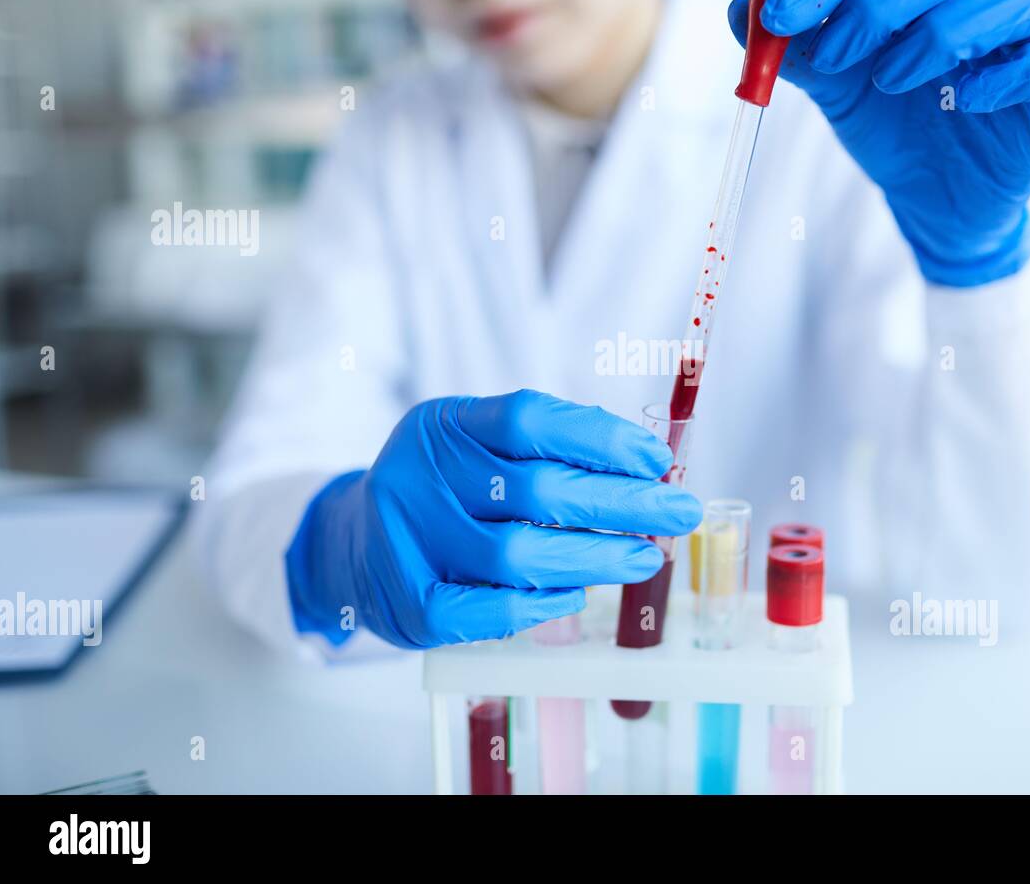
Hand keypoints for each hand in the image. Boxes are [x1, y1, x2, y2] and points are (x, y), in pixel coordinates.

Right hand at [286, 390, 701, 647]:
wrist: (348, 544)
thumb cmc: (440, 490)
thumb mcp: (473, 444)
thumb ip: (540, 447)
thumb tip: (642, 466)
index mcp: (442, 425)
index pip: (529, 418)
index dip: (601, 437)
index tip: (656, 458)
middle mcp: (419, 477)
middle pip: (537, 488)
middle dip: (623, 502)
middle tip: (680, 512)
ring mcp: (409, 543)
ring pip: (519, 554)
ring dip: (596, 557)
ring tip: (643, 557)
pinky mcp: (411, 605)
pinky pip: (490, 609)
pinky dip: (543, 603)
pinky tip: (577, 593)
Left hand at [729, 0, 1029, 286]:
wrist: (934, 202)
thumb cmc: (894, 130)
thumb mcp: (836, 89)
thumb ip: (795, 50)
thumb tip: (742, 10)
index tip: (776, 17)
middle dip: (882, 2)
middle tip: (831, 55)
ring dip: (945, 32)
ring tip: (890, 80)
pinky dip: (1016, 73)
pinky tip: (962, 101)